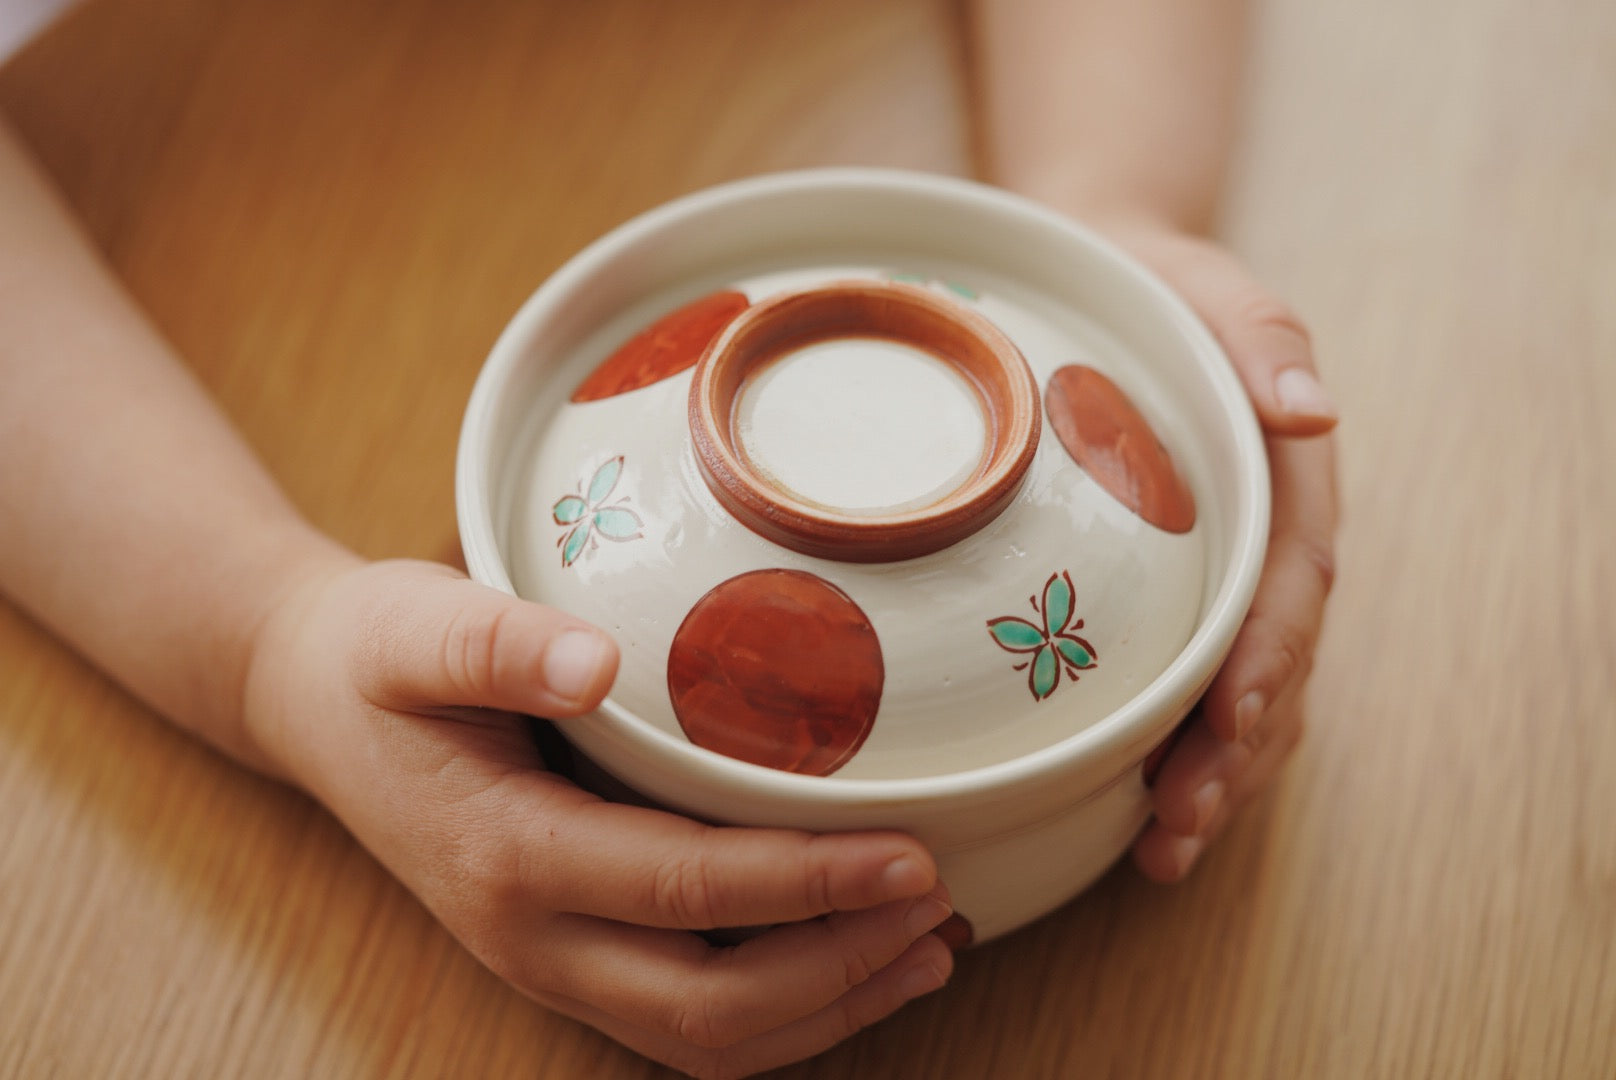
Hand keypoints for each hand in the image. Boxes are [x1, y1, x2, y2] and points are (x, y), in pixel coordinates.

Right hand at [242, 559, 953, 1078]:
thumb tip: (588, 659)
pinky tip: (854, 962)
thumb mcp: (416, 629)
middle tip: (940, 903)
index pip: (684, 891)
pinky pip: (689, 1023)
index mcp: (506, 855)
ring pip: (706, 1040)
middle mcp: (531, 937)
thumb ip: (495, 646)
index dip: (807, 883)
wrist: (316, 707)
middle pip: (710, 1005)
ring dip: (827, 1009)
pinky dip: (786, 1012)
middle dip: (839, 965)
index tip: (911, 854)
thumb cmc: (378, 660)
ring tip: (929, 948)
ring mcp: (550, 962)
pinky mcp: (573, 957)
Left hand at [1095, 221, 1339, 881]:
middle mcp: (1269, 547)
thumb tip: (1313, 411)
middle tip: (1173, 827)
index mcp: (1285, 482)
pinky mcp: (1187, 608)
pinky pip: (1200, 693)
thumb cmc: (1158, 293)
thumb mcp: (1210, 291)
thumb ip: (1263, 344)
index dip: (1266, 658)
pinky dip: (1179, 757)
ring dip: (1210, 780)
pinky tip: (1138, 818)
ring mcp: (1232, 586)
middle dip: (1230, 755)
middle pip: (1272, 669)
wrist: (1111, 289)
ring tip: (1159, 852)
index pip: (1290, 585)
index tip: (1230, 719)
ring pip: (1244, 702)